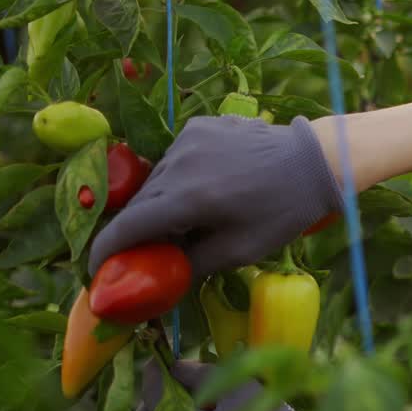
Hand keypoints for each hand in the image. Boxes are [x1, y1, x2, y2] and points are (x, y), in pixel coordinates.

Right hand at [88, 115, 342, 280]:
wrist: (314, 162)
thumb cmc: (282, 212)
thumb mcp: (240, 249)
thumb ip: (192, 264)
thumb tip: (160, 283)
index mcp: (188, 198)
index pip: (129, 226)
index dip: (107, 250)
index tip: (97, 269)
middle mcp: (180, 164)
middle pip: (140, 203)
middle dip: (136, 230)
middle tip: (142, 253)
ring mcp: (188, 139)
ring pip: (156, 180)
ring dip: (159, 203)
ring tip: (180, 223)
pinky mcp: (199, 126)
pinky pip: (175, 159)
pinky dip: (178, 178)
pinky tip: (204, 190)